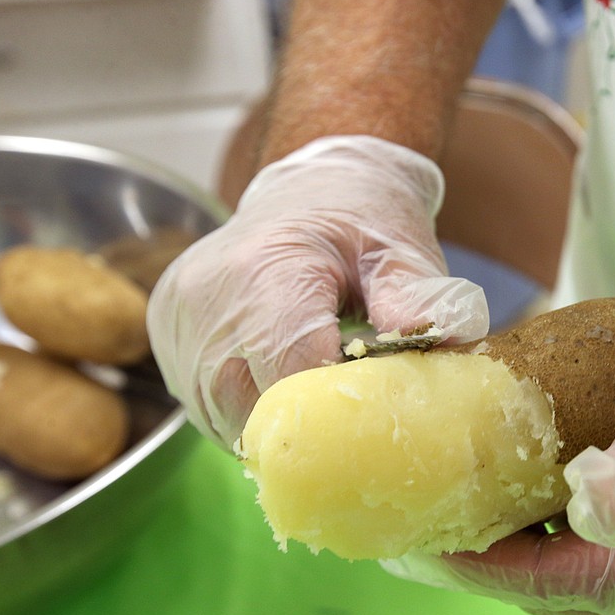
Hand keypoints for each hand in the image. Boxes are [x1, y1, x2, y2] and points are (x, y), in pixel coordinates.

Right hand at [147, 136, 488, 447]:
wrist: (309, 187)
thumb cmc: (361, 221)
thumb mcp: (401, 250)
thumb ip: (419, 298)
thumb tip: (447, 341)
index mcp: (267, 269)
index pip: (292, 369)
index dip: (336, 408)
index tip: (375, 417)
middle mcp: (208, 298)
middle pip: (254, 404)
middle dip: (308, 427)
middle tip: (353, 419)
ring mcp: (181, 319)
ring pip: (226, 415)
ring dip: (276, 425)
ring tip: (318, 399)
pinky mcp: (167, 333)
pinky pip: (207, 404)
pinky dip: (248, 412)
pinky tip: (283, 387)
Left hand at [384, 328, 614, 614]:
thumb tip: (581, 503)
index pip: (551, 580)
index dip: (474, 565)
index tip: (409, 541)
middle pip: (549, 587)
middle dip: (475, 563)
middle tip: (411, 524)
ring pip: (570, 570)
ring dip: (507, 547)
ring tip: (449, 506)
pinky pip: (598, 543)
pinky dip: (547, 524)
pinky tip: (523, 484)